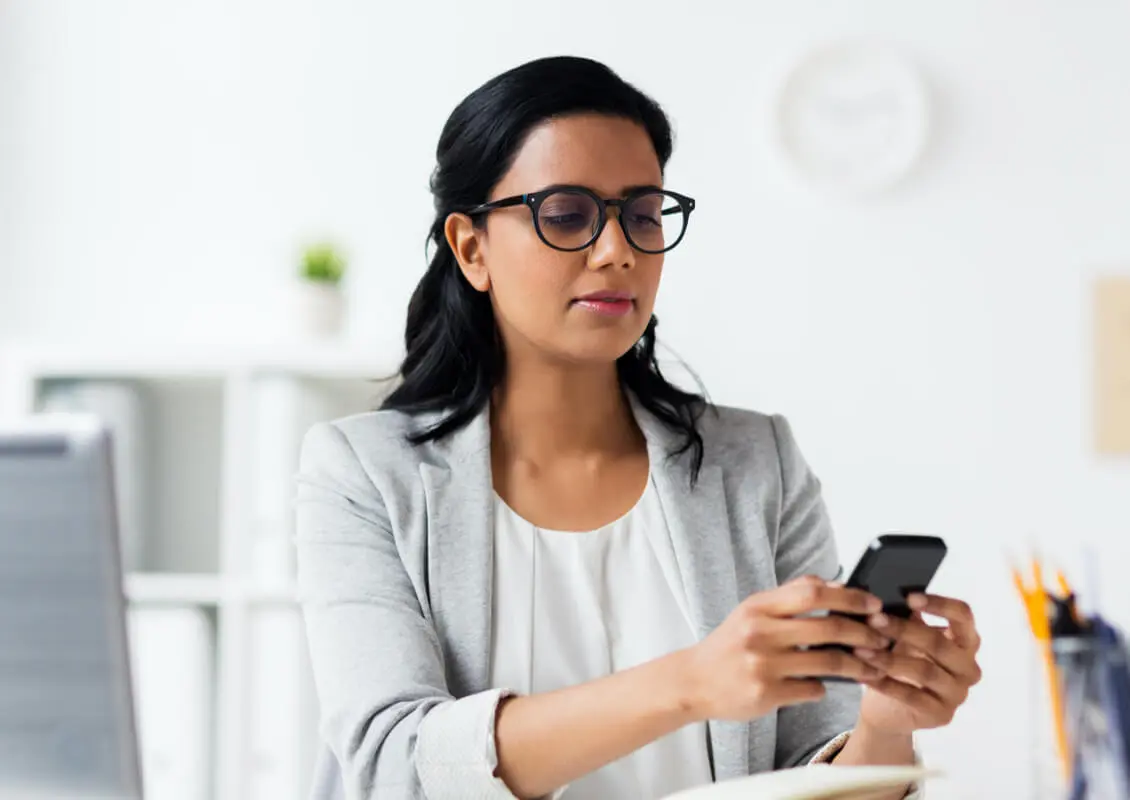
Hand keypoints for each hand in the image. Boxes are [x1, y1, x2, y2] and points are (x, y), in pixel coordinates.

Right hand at [682, 575, 893, 721]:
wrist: (694, 680)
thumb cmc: (730, 643)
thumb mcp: (752, 611)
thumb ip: (790, 597)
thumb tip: (836, 586)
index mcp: (758, 607)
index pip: (813, 592)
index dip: (849, 596)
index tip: (873, 604)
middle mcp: (760, 633)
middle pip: (828, 627)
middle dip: (863, 633)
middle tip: (881, 638)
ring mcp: (763, 665)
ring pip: (828, 663)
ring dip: (857, 665)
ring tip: (871, 666)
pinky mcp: (766, 695)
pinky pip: (813, 690)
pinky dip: (824, 687)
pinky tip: (824, 685)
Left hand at [855, 593, 982, 734]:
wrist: (889, 711)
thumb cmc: (900, 664)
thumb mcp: (904, 639)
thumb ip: (907, 618)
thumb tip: (889, 594)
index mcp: (965, 642)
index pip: (963, 616)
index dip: (939, 604)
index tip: (910, 597)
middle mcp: (968, 668)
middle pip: (939, 644)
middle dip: (903, 630)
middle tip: (873, 619)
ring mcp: (957, 694)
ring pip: (924, 670)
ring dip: (889, 658)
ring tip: (860, 649)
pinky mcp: (941, 715)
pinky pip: (911, 696)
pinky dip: (884, 683)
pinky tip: (863, 673)